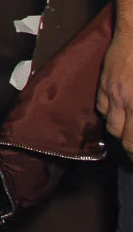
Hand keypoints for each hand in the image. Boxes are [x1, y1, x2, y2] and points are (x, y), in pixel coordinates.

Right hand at [98, 21, 132, 154]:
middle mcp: (125, 101)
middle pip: (122, 136)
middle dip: (129, 148)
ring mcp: (112, 92)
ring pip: (111, 123)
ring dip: (119, 131)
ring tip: (126, 134)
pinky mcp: (104, 83)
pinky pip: (102, 106)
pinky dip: (109, 113)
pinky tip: (118, 112)